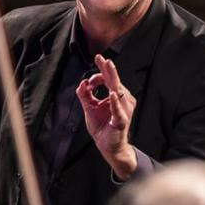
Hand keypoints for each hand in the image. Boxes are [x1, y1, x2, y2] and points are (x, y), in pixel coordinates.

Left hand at [75, 54, 137, 179]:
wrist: (108, 146)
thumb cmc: (102, 126)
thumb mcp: (89, 108)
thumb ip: (85, 96)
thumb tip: (81, 83)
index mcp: (115, 96)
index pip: (109, 80)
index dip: (100, 73)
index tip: (90, 74)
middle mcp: (123, 100)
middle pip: (115, 82)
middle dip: (108, 69)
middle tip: (102, 58)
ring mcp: (123, 110)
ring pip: (118, 92)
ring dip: (110, 80)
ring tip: (107, 68)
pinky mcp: (121, 121)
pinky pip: (118, 110)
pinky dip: (115, 103)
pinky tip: (112, 94)